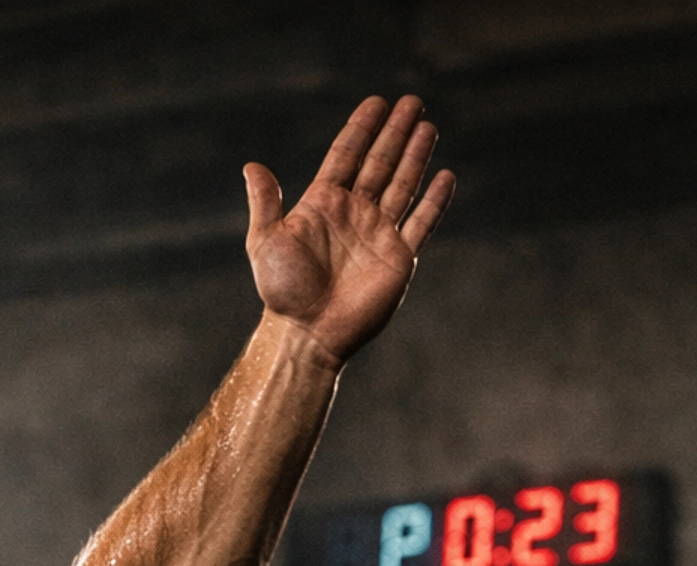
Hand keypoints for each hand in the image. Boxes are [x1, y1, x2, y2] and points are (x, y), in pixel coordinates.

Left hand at [245, 95, 454, 363]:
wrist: (307, 333)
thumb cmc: (283, 291)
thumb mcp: (266, 242)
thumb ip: (265, 203)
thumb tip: (251, 166)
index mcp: (324, 204)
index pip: (346, 155)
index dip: (361, 129)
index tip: (376, 103)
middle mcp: (354, 214)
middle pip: (379, 163)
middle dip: (395, 133)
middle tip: (411, 101)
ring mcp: (378, 234)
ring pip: (402, 185)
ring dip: (415, 156)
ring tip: (427, 126)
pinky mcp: (397, 258)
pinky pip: (421, 224)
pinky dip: (434, 202)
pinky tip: (445, 176)